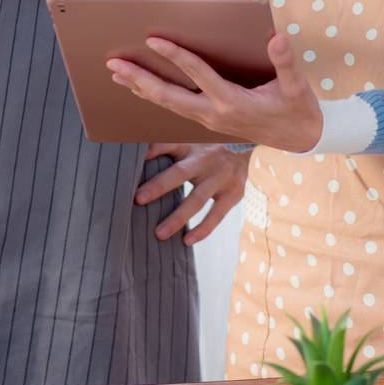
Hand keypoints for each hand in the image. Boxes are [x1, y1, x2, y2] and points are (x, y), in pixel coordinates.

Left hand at [107, 33, 322, 154]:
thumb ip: (285, 62)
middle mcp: (214, 114)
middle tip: (114, 63)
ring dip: (141, 88)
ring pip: (167, 105)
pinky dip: (154, 96)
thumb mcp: (297, 87)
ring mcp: (208, 121)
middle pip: (169, 96)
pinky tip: (140, 88)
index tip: (153, 39)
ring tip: (116, 73)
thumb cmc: (297, 109)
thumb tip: (276, 37)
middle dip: (139, 79)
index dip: (175, 56)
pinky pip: (175, 109)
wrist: (300, 140)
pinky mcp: (208, 122)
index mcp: (233, 103)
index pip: (198, 74)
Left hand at [136, 142, 250, 245]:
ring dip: (178, 217)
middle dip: (159, 186)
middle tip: (137, 200)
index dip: (154, 149)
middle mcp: (205, 160)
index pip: (169, 144)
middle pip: (180, 173)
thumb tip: (138, 153)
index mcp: (191, 146)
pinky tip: (187, 241)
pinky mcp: (233, 194)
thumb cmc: (207, 151)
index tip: (137, 158)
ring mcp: (220, 178)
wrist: (245, 152)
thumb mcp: (190, 143)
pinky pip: (216, 215)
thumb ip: (165, 148)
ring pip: (197, 199)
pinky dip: (202, 229)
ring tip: (159, 234)